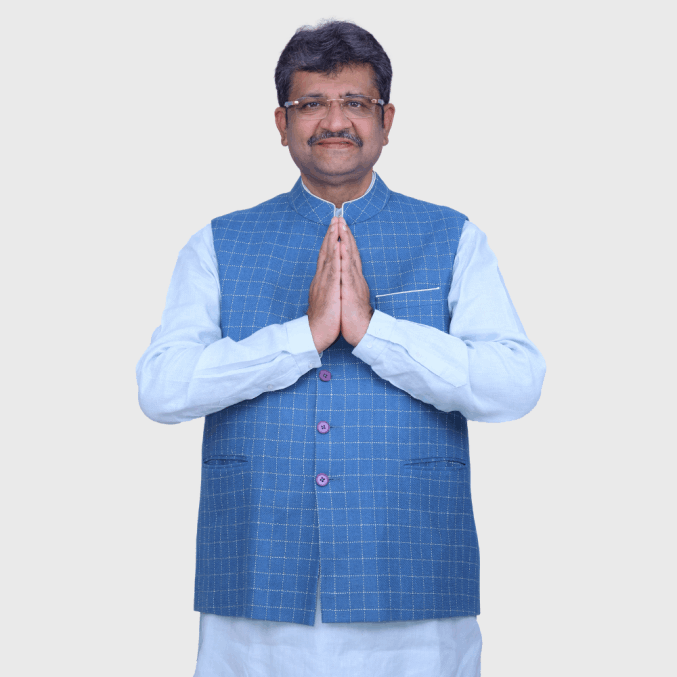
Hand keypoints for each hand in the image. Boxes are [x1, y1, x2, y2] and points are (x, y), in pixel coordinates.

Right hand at [307, 218, 340, 352]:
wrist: (315, 333)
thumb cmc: (322, 319)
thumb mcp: (326, 299)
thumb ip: (327, 287)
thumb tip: (330, 280)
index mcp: (322, 280)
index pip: (326, 256)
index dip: (330, 241)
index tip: (335, 227)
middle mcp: (322, 277)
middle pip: (326, 251)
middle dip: (331, 234)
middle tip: (336, 217)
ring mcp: (324, 282)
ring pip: (329, 256)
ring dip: (332, 239)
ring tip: (337, 224)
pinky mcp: (329, 288)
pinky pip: (332, 269)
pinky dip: (335, 255)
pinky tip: (337, 245)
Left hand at [338, 218, 372, 345]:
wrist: (362, 331)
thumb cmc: (354, 316)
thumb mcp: (349, 295)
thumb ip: (348, 284)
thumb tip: (344, 276)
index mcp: (353, 278)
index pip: (349, 255)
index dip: (345, 239)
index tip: (340, 226)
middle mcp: (354, 276)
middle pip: (350, 251)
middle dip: (345, 233)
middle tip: (340, 217)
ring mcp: (353, 281)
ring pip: (349, 256)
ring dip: (345, 239)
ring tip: (341, 225)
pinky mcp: (350, 289)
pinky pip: (346, 269)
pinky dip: (344, 256)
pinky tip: (341, 245)